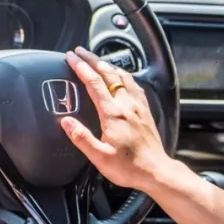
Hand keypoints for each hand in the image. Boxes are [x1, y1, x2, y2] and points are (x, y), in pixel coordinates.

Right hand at [60, 47, 171, 190]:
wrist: (156, 171)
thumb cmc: (129, 166)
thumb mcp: (100, 157)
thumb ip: (81, 138)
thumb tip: (66, 122)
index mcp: (113, 114)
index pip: (94, 83)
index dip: (80, 67)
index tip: (71, 57)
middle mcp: (126, 105)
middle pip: (108, 73)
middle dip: (92, 59)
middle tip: (80, 51)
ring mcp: (137, 106)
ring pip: (123, 76)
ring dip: (108, 65)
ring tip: (97, 59)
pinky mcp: (145, 111)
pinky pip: (134, 85)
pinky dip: (124, 75)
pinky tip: (122, 76)